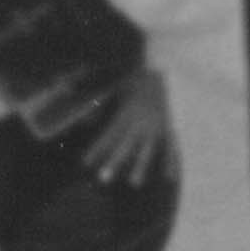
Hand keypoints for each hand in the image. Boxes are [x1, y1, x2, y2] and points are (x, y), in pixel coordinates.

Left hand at [79, 68, 174, 186]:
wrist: (163, 68)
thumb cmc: (136, 78)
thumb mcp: (115, 86)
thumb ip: (98, 97)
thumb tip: (77, 103)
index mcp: (125, 112)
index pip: (108, 135)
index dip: (96, 149)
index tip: (85, 162)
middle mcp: (140, 121)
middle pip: (125, 145)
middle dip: (114, 162)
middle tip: (102, 178)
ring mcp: (156, 126)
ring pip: (148, 150)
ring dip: (141, 166)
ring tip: (134, 183)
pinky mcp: (169, 127)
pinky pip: (171, 147)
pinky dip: (171, 162)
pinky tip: (169, 177)